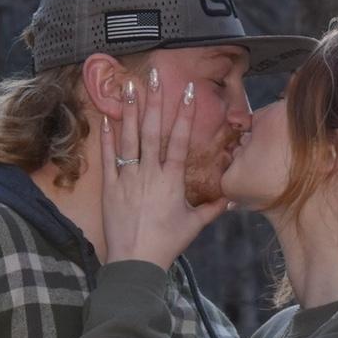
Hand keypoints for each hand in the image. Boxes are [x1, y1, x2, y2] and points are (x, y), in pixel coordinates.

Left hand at [99, 73, 227, 268]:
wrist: (136, 262)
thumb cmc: (167, 244)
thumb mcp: (193, 225)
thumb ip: (212, 209)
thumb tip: (230, 199)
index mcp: (172, 180)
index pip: (179, 140)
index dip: (183, 113)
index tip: (186, 90)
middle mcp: (150, 174)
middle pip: (153, 131)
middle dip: (154, 101)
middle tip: (153, 75)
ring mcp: (128, 179)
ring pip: (129, 139)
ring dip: (130, 111)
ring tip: (128, 86)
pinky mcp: (109, 188)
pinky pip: (108, 158)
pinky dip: (108, 137)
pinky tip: (108, 117)